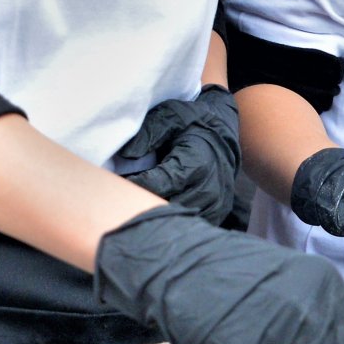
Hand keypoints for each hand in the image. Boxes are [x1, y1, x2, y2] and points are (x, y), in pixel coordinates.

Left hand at [116, 87, 239, 224]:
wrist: (224, 134)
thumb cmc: (192, 125)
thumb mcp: (171, 118)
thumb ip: (148, 134)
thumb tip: (126, 155)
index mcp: (196, 164)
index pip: (158, 185)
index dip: (135, 186)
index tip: (119, 182)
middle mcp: (207, 189)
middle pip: (166, 208)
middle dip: (142, 203)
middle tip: (124, 196)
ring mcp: (214, 205)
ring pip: (176, 221)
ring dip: (156, 214)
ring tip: (139, 203)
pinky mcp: (216, 215)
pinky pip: (187, 225)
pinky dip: (171, 220)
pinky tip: (158, 210)